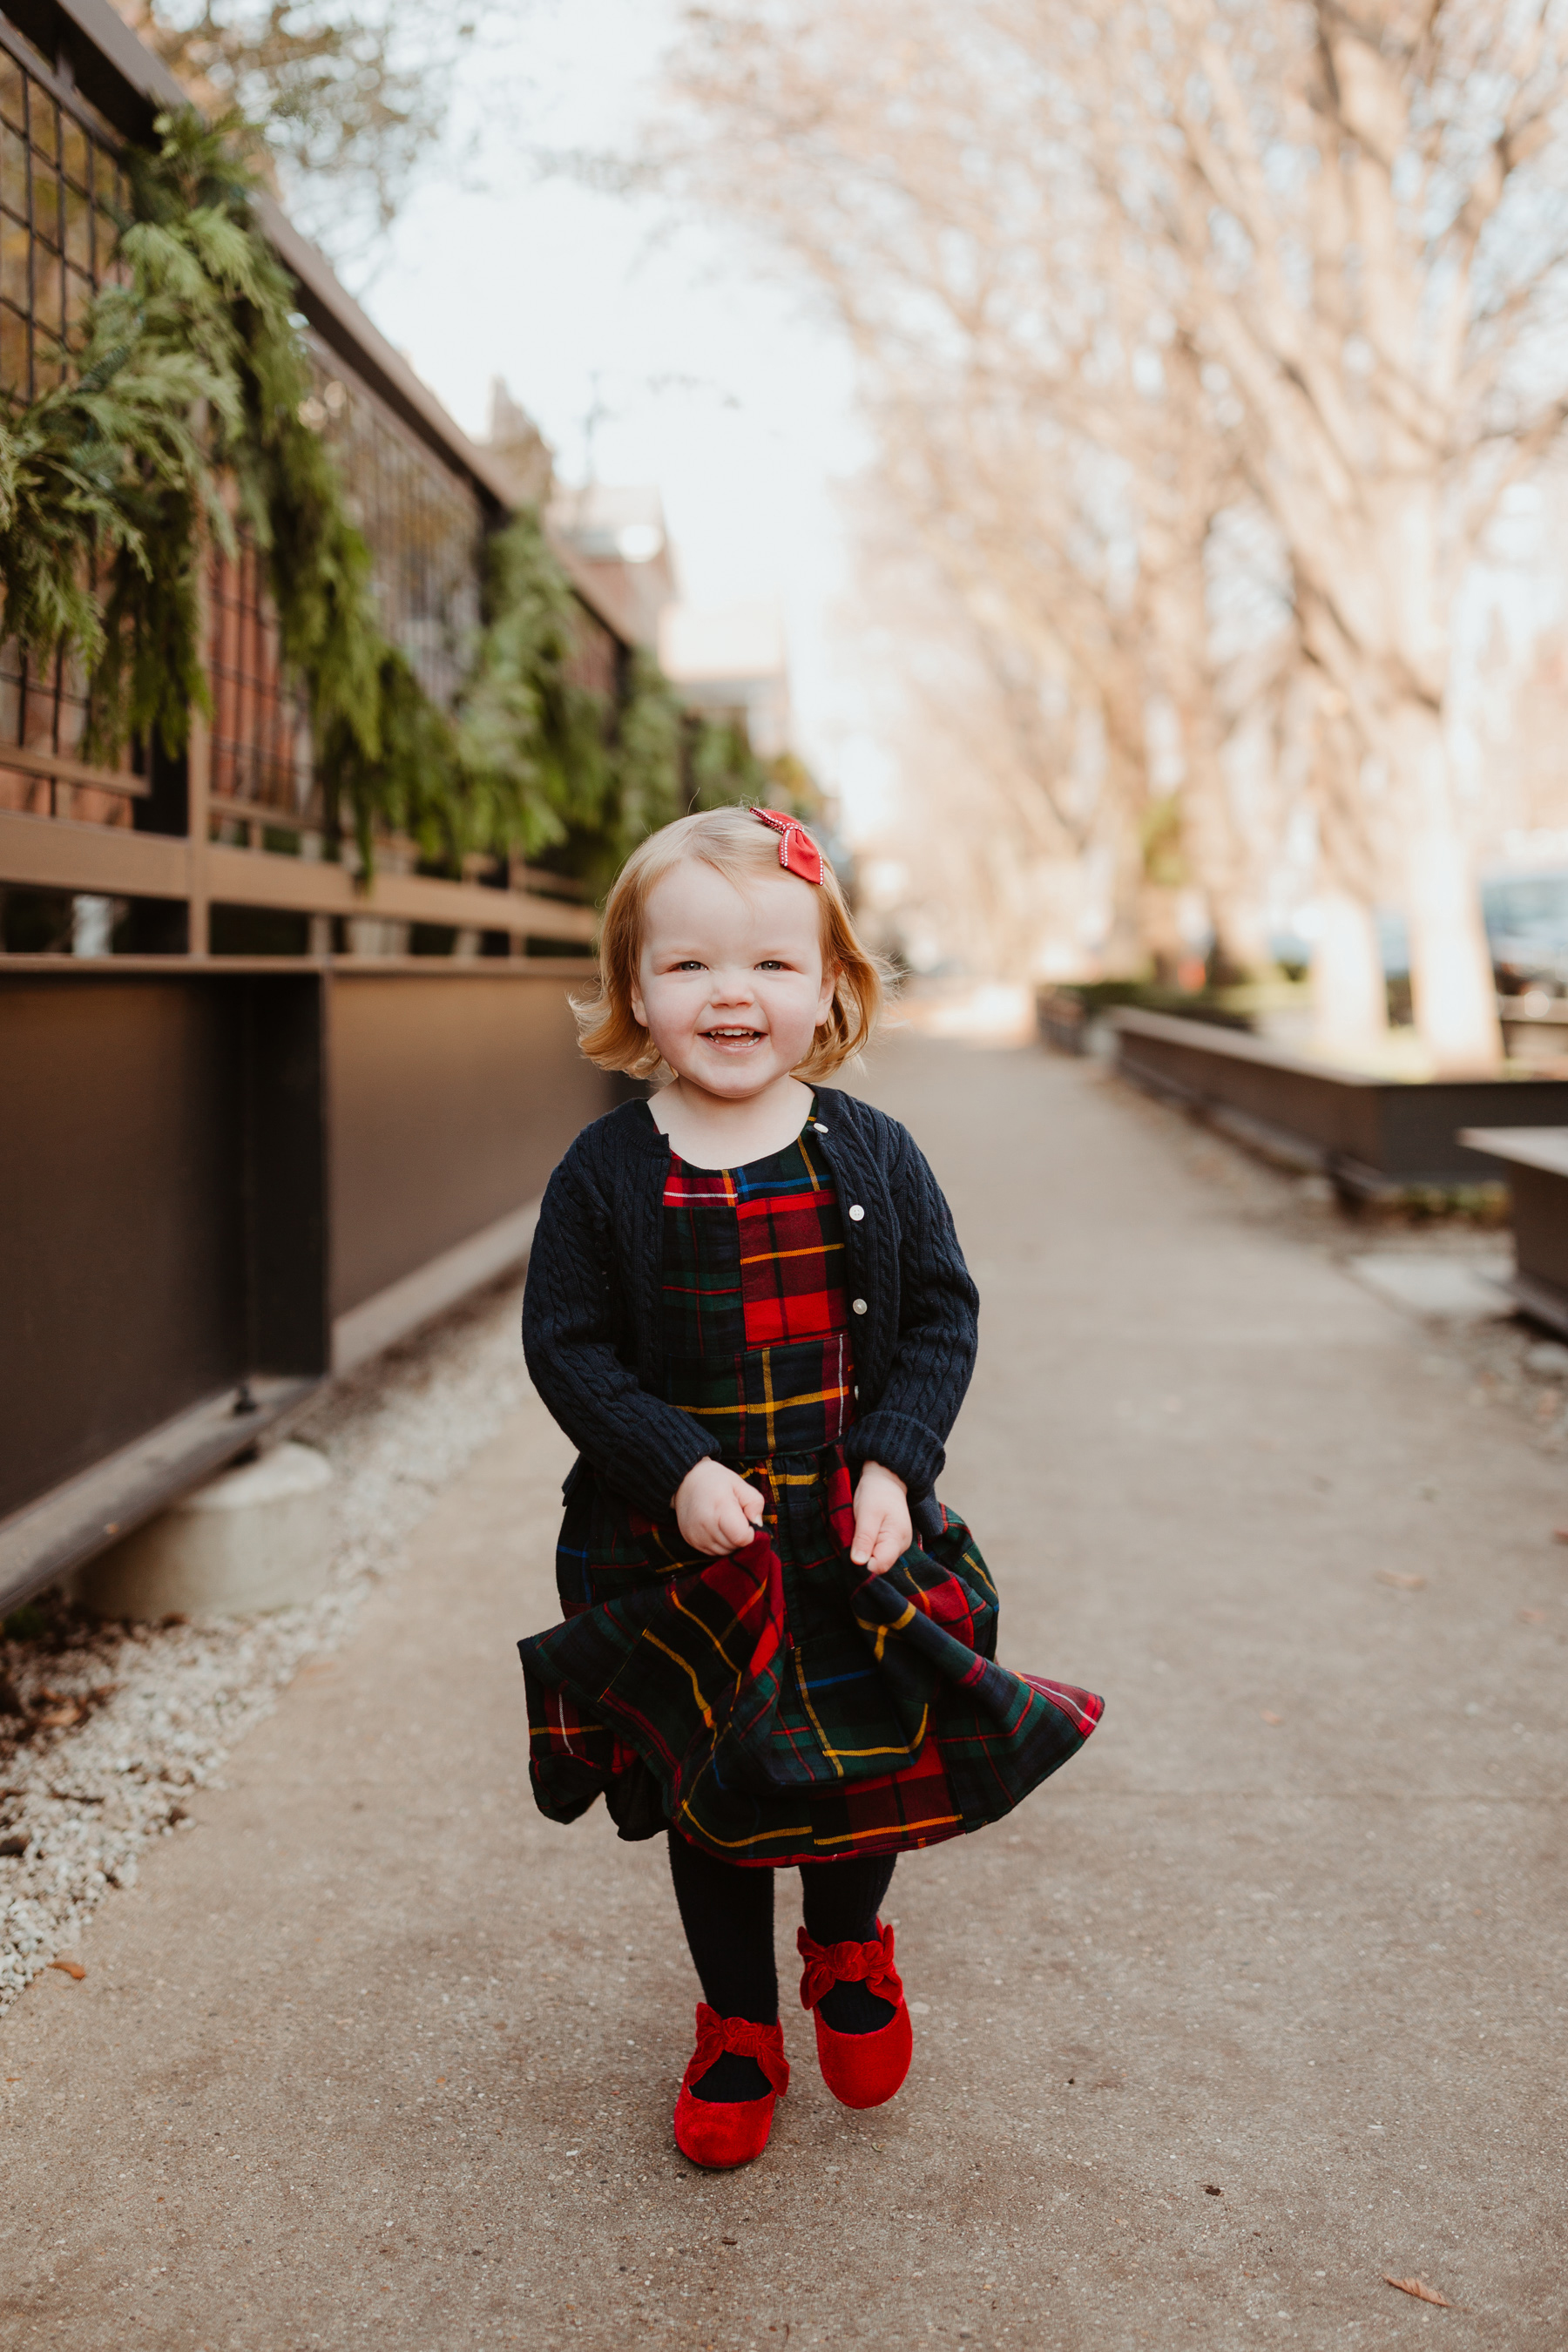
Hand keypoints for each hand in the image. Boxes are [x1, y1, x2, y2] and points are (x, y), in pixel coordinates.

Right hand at [674, 1457, 765, 1555]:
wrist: (684, 1481)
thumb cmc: (715, 1481)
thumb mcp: (739, 1484)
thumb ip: (755, 1503)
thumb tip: (758, 1524)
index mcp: (720, 1508)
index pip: (742, 1538)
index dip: (750, 1532)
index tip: (747, 1520)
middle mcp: (706, 1525)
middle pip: (734, 1546)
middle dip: (741, 1537)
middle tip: (736, 1519)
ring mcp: (696, 1535)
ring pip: (724, 1552)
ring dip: (730, 1542)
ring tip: (725, 1523)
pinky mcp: (691, 1541)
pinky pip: (713, 1552)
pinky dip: (719, 1544)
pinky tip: (716, 1528)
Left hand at [850, 1460, 910, 1574]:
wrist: (886, 1479)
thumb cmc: (876, 1493)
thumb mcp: (867, 1513)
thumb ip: (864, 1538)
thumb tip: (858, 1563)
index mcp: (897, 1539)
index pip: (879, 1566)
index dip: (862, 1564)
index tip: (850, 1551)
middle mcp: (901, 1546)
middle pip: (879, 1566)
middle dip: (862, 1558)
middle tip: (852, 1539)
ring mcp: (898, 1545)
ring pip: (877, 1560)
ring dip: (864, 1552)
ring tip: (857, 1534)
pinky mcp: (892, 1542)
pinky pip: (878, 1552)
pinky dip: (868, 1547)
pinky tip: (863, 1536)